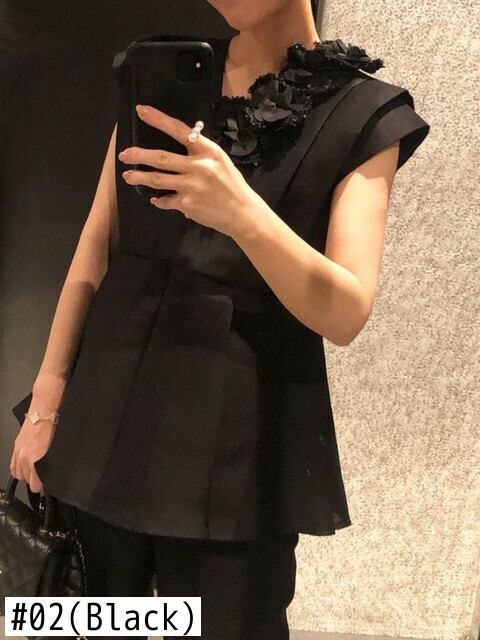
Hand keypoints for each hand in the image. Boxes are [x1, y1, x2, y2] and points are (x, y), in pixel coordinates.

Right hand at [9, 416, 55, 492]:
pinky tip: (26, 465)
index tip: (47, 484)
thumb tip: (52, 474)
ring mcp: (18, 453)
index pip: (35, 486)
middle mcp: (25, 458)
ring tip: (36, 469)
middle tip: (44, 474)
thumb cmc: (54, 427)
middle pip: (27, 481)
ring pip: (18, 475)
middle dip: (35, 480)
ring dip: (27, 474)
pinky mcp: (16, 447)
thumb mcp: (57, 449)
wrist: (44, 412)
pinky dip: (19, 468)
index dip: (42, 486)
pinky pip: (13, 466)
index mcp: (36, 461)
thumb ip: (53, 464)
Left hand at [118, 104, 264, 238]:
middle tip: (124, 155)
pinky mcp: (187, 204)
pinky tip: (156, 199)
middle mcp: (198, 167)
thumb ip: (200, 152)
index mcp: (208, 151)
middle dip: (139, 155)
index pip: (180, 130)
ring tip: (128, 176)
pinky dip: (159, 200)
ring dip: (140, 177)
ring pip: (157, 179)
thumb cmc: (231, 185)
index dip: (159, 119)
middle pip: (161, 157)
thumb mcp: (220, 161)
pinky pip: (166, 200)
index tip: (141, 111)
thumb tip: (181, 142)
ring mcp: (191, 186)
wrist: (242, 212)